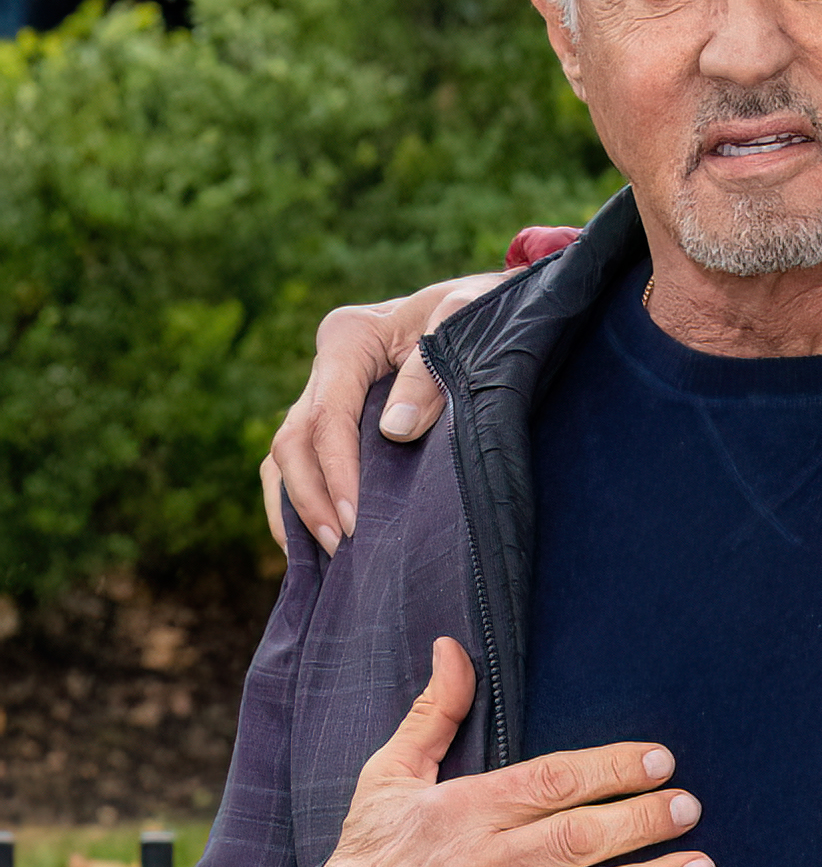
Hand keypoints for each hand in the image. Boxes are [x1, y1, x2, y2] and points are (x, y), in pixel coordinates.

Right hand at [262, 269, 512, 554]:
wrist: (490, 307)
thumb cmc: (483, 313)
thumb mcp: (466, 326)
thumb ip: (431, 374)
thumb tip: (396, 430)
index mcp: (351, 337)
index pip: (327, 417)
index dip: (336, 474)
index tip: (354, 522)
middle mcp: (329, 364)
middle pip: (294, 440)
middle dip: (310, 500)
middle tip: (341, 550)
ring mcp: (327, 390)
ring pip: (286, 455)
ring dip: (298, 507)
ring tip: (326, 559)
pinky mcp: (338, 415)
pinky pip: (304, 462)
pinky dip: (304, 501)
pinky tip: (320, 545)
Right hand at [297, 639, 715, 866]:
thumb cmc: (370, 858)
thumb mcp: (387, 778)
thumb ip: (433, 715)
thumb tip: (454, 649)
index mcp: (460, 813)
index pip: (548, 783)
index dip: (608, 770)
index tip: (659, 760)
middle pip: (575, 839)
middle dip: (639, 822)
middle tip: (689, 806)